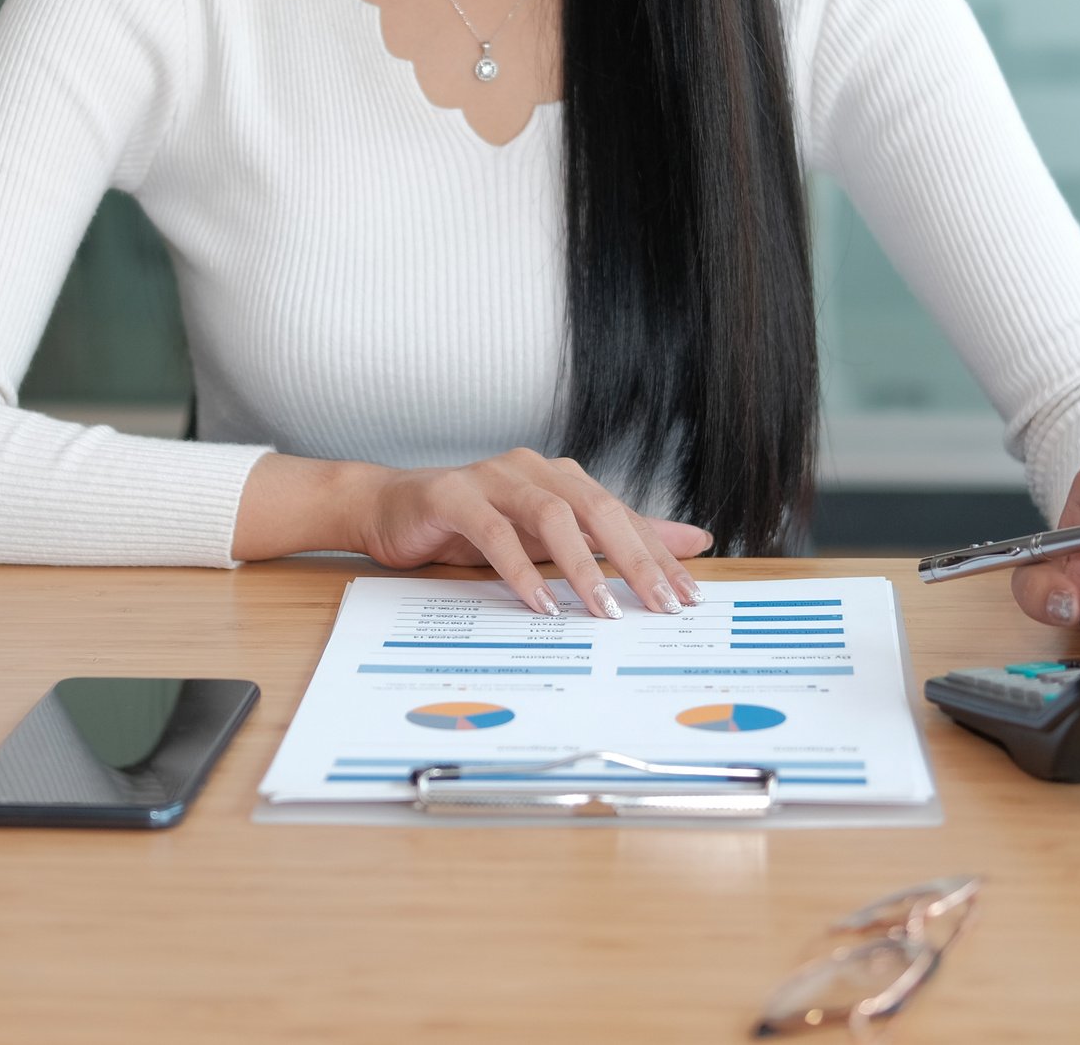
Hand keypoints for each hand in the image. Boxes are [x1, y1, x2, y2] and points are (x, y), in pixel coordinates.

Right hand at [355, 447, 710, 618]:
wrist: (389, 509)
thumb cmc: (470, 525)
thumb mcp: (546, 538)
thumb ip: (610, 540)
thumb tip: (690, 543)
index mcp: (560, 478)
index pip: (622, 515)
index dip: (659, 553)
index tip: (690, 595)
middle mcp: (533, 469)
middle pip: (598, 508)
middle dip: (635, 559)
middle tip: (662, 605)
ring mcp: (493, 478)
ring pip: (552, 515)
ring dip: (582, 565)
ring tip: (603, 609)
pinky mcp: (452, 495)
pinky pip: (495, 532)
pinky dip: (521, 570)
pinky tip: (540, 604)